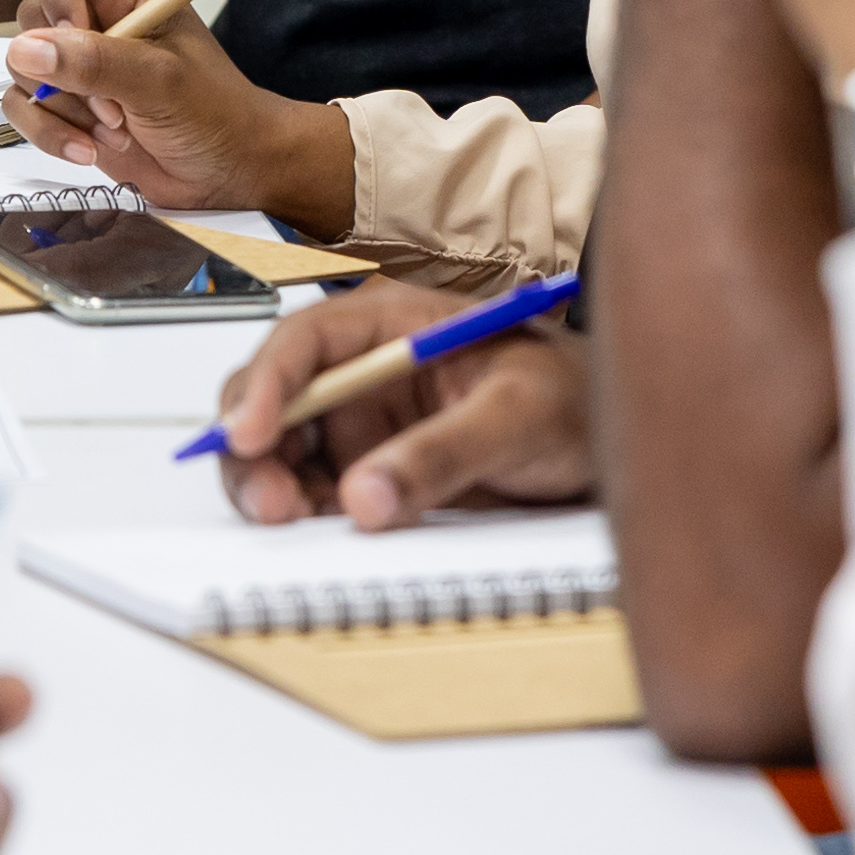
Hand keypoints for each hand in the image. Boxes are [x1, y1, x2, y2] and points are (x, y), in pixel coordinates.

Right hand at [0, 0, 356, 229]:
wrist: (227, 169)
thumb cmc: (216, 111)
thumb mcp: (161, 80)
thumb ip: (96, 62)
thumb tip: (27, 50)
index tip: (72, 36)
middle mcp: (96, 13)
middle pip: (34, 16)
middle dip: (66, 70)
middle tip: (113, 105)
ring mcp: (76, 59)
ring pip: (23, 66)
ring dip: (64, 108)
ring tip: (115, 131)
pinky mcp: (64, 100)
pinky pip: (22, 106)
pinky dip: (51, 133)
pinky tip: (89, 150)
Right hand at [208, 279, 593, 528]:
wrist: (604, 448)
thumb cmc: (574, 402)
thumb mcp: (520, 416)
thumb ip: (444, 452)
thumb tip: (364, 497)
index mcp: (393, 322)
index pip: (305, 341)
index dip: (267, 384)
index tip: (250, 434)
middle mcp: (363, 368)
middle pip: (275, 396)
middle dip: (253, 446)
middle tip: (268, 502)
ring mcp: (361, 422)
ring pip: (281, 449)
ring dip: (268, 484)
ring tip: (286, 521)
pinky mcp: (368, 470)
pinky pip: (312, 491)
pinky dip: (298, 513)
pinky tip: (310, 532)